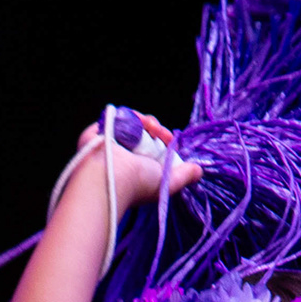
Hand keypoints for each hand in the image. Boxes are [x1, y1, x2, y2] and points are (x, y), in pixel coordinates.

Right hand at [72, 108, 200, 209]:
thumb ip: (183, 176)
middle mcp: (123, 154)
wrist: (112, 176)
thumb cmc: (137, 185)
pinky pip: (120, 116)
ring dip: (147, 122)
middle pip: (144, 133)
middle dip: (157, 130)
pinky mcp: (101, 129)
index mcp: (135, 167)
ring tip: (153, 128)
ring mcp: (111, 140)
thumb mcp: (167, 182)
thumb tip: (199, 171)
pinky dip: (132, 116)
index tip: (173, 141)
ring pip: (133, 123)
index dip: (165, 141)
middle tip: (164, 135)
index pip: (153, 147)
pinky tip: (141, 123)